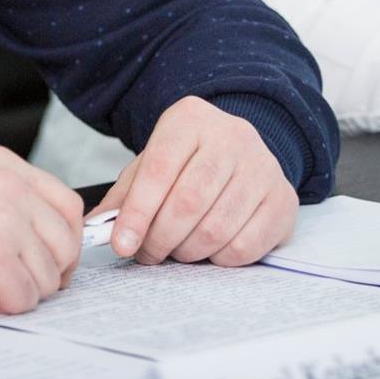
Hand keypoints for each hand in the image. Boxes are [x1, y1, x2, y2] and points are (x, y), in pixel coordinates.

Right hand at [0, 145, 82, 313]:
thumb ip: (4, 198)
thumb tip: (40, 236)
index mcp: (5, 166)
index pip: (67, 205)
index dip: (61, 241)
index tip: (46, 260)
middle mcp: (12, 189)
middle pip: (64, 244)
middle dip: (45, 271)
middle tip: (11, 282)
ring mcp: (6, 224)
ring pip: (47, 277)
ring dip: (17, 290)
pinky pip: (23, 299)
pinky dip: (0, 306)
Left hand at [97, 96, 297, 266]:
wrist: (239, 149)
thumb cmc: (188, 162)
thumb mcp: (152, 163)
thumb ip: (125, 195)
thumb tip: (95, 229)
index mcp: (191, 119)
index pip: (159, 169)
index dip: (137, 213)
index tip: (122, 244)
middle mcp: (233, 137)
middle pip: (188, 203)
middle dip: (160, 239)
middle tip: (148, 254)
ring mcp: (263, 167)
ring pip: (216, 229)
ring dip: (188, 252)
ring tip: (178, 250)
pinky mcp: (283, 200)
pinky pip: (245, 246)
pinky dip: (220, 259)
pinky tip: (210, 248)